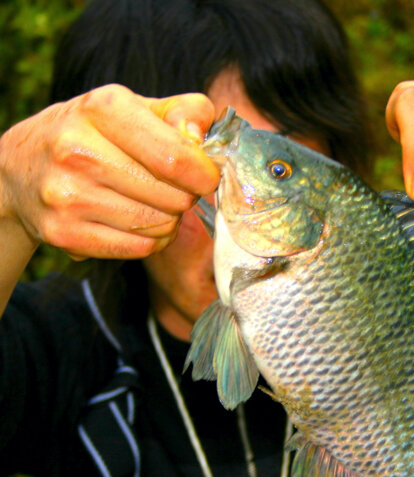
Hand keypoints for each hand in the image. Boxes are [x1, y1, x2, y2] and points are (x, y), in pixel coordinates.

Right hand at [0, 84, 218, 259]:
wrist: (25, 165)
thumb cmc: (96, 133)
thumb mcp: (138, 108)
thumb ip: (184, 113)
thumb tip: (200, 141)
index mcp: (103, 109)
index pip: (177, 158)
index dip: (204, 174)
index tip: (205, 177)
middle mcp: (78, 151)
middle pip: (175, 197)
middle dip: (185, 196)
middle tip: (170, 187)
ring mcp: (67, 196)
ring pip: (161, 226)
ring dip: (169, 219)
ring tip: (149, 202)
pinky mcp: (65, 234)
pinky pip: (142, 248)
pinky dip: (151, 240)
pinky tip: (136, 222)